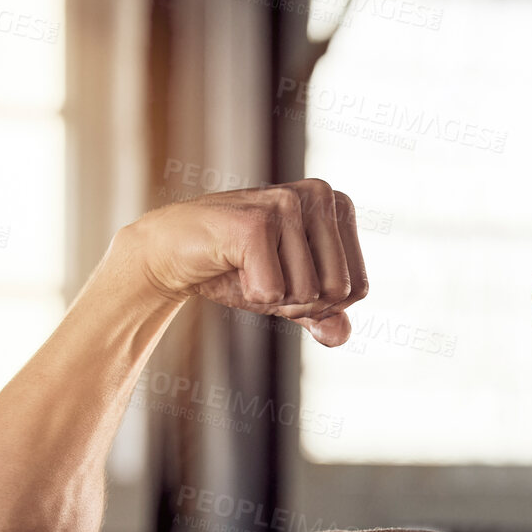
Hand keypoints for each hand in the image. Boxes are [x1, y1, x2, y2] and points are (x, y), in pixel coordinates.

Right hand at [117, 178, 368, 345]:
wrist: (173, 253)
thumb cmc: (237, 269)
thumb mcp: (291, 295)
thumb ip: (324, 316)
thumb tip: (340, 336)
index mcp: (338, 206)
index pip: (358, 286)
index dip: (323, 304)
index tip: (287, 279)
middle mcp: (321, 194)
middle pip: (338, 291)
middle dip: (300, 303)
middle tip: (264, 275)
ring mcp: (289, 202)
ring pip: (308, 293)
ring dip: (273, 297)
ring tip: (246, 267)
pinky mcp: (256, 221)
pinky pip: (274, 292)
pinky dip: (251, 293)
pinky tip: (231, 265)